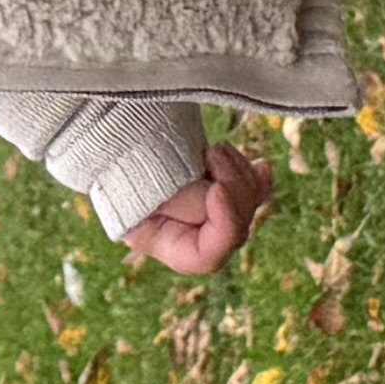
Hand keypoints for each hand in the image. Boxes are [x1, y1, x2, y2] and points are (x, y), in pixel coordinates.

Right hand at [123, 136, 271, 275]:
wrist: (123, 126)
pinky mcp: (220, 191)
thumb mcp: (146, 180)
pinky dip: (256, 177)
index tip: (218, 188)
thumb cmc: (126, 152)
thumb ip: (184, 197)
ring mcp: (207, 214)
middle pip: (232, 231)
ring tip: (217, 148)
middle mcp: (187, 235)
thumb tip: (223, 196)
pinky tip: (261, 165)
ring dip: (240, 174)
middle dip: (233, 190)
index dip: (222, 226)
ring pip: (246, 208)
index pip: (205, 257)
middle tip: (215, 153)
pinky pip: (252, 192)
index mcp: (161, 241)